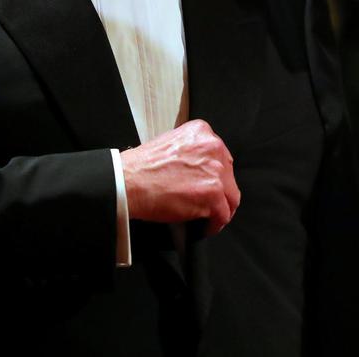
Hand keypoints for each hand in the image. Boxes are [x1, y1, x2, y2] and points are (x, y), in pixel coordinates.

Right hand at [120, 119, 240, 233]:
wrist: (128, 182)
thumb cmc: (141, 167)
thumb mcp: (171, 143)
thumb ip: (191, 152)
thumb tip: (199, 169)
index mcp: (202, 132)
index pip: (220, 157)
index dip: (215, 175)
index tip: (210, 184)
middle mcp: (212, 148)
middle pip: (228, 176)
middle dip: (220, 191)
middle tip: (208, 203)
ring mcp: (215, 171)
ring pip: (230, 196)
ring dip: (220, 208)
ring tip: (209, 217)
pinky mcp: (212, 194)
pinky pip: (223, 214)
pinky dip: (215, 224)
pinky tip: (205, 226)